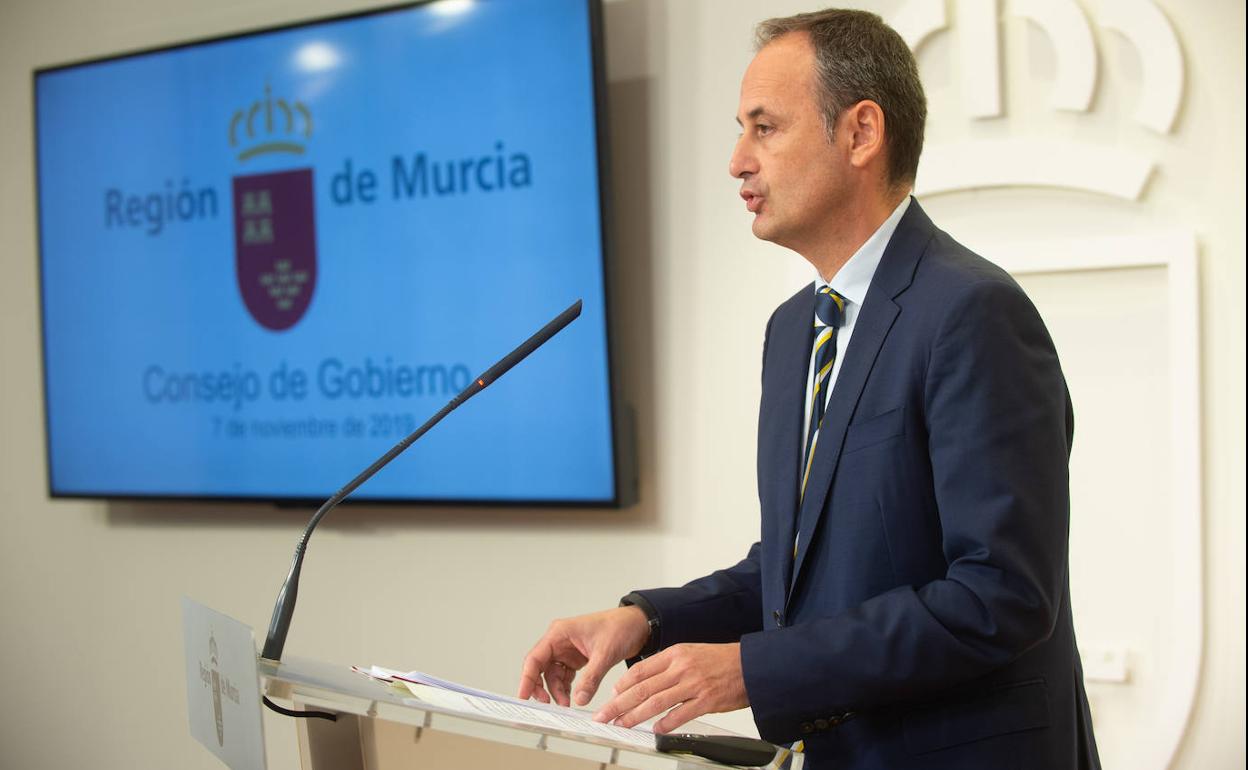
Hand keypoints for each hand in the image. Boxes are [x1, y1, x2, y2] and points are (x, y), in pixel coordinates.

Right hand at [518, 606, 651, 706]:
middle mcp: (559, 641)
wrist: (637, 625)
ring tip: (566, 703)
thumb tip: (579, 698)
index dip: (527, 678)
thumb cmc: (620, 627)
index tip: (523, 695)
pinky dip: (566, 688)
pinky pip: (564, 676)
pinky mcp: (576, 658)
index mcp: (560, 633)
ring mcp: (566, 650)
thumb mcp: (604, 653)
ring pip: (552, 675)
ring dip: (556, 690)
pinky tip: (573, 697)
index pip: (535, 657)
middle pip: (540, 668)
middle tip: (547, 704)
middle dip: (541, 687)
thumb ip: (591, 677)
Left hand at [593, 643, 747, 732]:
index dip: (622, 685)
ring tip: (622, 725)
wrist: (751, 665)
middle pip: (642, 688)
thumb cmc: (720, 660)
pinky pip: (681, 714)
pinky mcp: (706, 700)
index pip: (640, 670)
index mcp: (675, 654)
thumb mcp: (690, 654)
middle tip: (605, 716)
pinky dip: (666, 724)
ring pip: (656, 702)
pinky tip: (655, 730)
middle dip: (619, 704)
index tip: (611, 697)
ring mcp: (693, 684)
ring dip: (635, 716)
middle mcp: (681, 668)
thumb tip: (645, 682)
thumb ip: (668, 666)